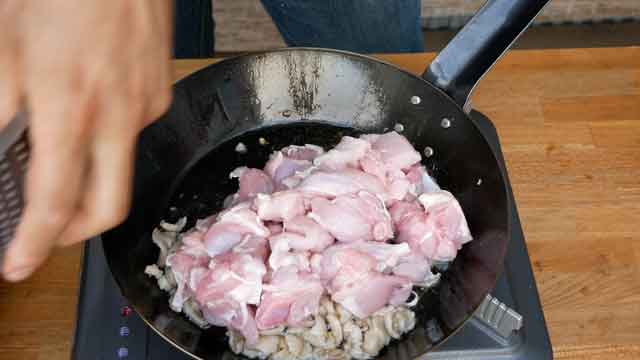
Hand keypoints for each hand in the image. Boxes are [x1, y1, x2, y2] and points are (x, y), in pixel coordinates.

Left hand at [0, 1, 172, 280]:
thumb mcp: (3, 47)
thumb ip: (0, 110)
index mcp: (70, 105)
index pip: (55, 200)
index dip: (32, 242)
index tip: (17, 264)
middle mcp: (118, 116)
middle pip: (108, 209)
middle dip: (73, 233)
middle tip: (44, 229)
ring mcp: (146, 106)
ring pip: (119, 168)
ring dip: (88, 175)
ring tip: (60, 142)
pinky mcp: (160, 93)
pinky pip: (133, 131)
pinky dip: (106, 134)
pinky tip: (90, 101)